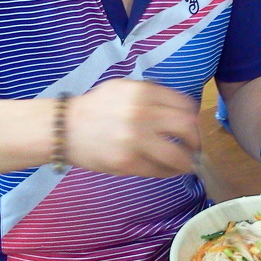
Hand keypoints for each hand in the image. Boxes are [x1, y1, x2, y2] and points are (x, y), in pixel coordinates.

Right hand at [62, 79, 199, 177]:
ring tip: (184, 164)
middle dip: (195, 140)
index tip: (191, 127)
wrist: (65, 128)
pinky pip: (159, 171)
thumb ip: (151, 95)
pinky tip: (167, 171)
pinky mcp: (128, 162)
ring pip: (179, 154)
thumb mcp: (123, 88)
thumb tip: (181, 111)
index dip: (193, 118)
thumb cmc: (95, 107)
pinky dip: (168, 172)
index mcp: (144, 92)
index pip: (186, 105)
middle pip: (188, 128)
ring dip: (187, 161)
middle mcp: (143, 114)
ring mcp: (136, 140)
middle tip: (192, 148)